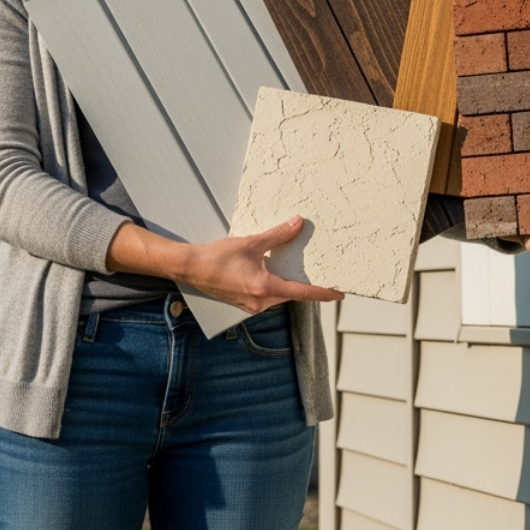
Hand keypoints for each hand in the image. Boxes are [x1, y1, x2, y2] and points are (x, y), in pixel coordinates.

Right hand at [106, 217, 341, 314]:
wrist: (190, 267)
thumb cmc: (217, 257)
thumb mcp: (250, 243)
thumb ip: (276, 235)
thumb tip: (297, 224)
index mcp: (265, 288)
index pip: (303, 293)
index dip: (323, 293)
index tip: (339, 294)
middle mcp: (260, 301)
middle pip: (292, 296)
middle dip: (306, 288)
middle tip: (323, 279)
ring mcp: (250, 305)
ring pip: (279, 297)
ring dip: (289, 286)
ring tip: (298, 273)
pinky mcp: (242, 303)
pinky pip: (266, 297)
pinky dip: (274, 287)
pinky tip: (272, 274)